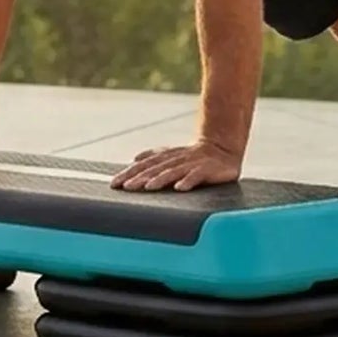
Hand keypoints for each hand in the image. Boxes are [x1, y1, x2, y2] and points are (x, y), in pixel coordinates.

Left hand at [110, 140, 241, 192]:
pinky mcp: (207, 170)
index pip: (144, 166)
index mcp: (166, 157)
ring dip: (160, 179)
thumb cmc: (193, 155)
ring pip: (173, 171)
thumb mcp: (172, 155)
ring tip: (148, 187)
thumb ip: (154, 157)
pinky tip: (180, 188)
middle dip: (140, 178)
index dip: (130, 174)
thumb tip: (134, 159)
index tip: (115, 183)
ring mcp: (191, 164)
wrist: (221, 148)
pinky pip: (197, 176)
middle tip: (126, 187)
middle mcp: (176, 159)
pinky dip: (188, 181)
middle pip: (155, 169)